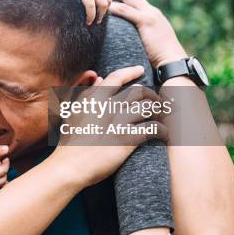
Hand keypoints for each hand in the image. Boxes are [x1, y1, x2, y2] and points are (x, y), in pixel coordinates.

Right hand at [51, 66, 167, 188]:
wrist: (69, 165)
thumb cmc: (70, 141)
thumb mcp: (74, 112)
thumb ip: (87, 93)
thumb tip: (99, 78)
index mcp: (94, 99)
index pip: (116, 77)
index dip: (130, 71)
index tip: (140, 69)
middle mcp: (107, 107)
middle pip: (138, 91)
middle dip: (151, 94)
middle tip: (157, 100)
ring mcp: (117, 122)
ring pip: (148, 107)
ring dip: (159, 111)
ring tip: (163, 117)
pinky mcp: (126, 139)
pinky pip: (151, 128)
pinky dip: (161, 130)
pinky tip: (164, 134)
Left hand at [109, 0, 187, 67]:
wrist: (173, 62)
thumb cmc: (162, 58)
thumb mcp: (152, 42)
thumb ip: (143, 36)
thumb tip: (130, 41)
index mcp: (153, 15)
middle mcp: (152, 11)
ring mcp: (151, 14)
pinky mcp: (147, 21)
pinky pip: (126, 11)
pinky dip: (114, 8)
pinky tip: (105, 10)